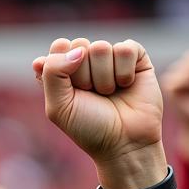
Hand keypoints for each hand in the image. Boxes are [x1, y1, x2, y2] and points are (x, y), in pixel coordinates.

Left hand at [34, 37, 165, 188]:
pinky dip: (124, 72)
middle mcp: (87, 61)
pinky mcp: (136, 57)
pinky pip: (125, 48)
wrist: (123, 143)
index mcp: (65, 70)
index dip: (64, 68)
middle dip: (84, 76)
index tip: (72, 92)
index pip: (59, 46)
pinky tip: (126, 85)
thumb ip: (52, 73)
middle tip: (92, 96)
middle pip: (80, 45)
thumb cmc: (88, 128)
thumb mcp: (58, 107)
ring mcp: (111, 58)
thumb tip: (77, 49)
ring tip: (109, 94)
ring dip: (104, 78)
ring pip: (102, 47)